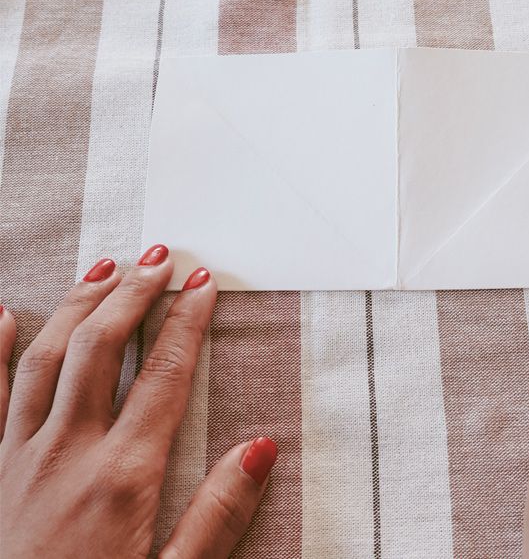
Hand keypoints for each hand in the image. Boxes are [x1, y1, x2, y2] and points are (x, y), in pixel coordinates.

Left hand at [0, 246, 276, 558]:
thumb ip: (218, 515)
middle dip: (134, 294)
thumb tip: (261, 449)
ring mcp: (15, 459)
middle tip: (158, 256)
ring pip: (45, 358)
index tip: (204, 283)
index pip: (165, 375)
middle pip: (102, 349)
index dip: (188, 321)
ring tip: (104, 268)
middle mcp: (65, 455)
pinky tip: (3, 313)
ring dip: (78, 305)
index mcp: (121, 478)